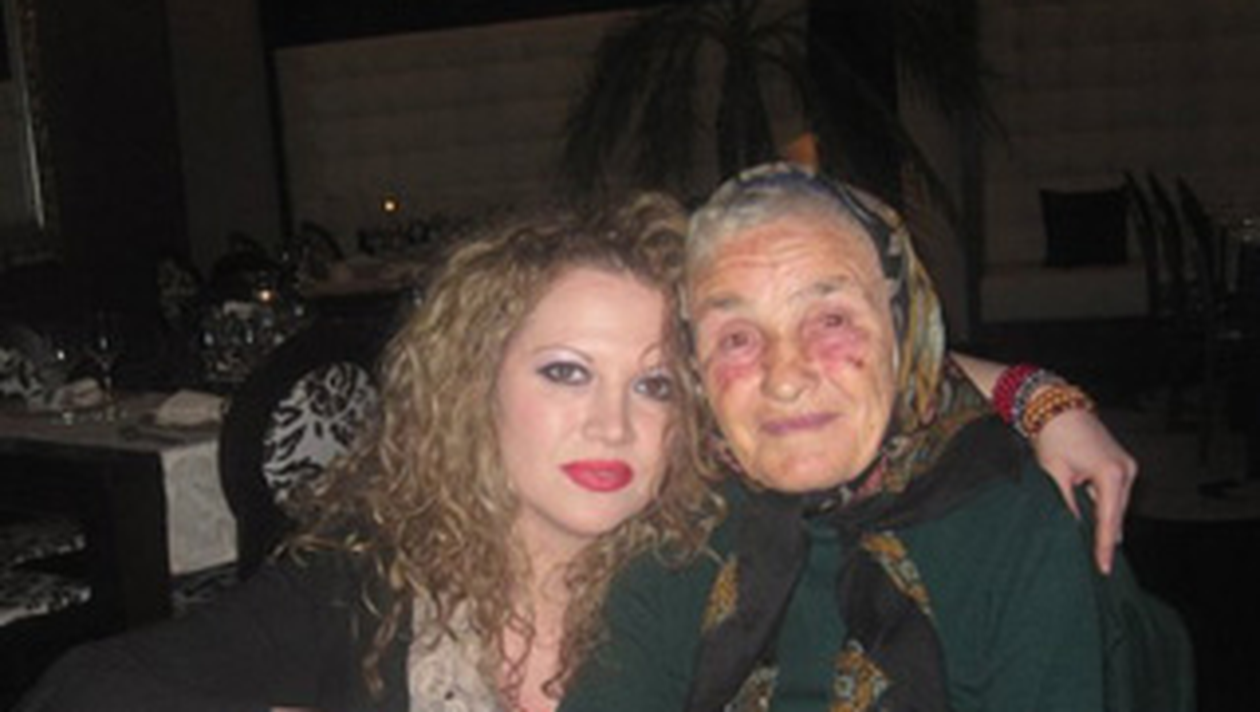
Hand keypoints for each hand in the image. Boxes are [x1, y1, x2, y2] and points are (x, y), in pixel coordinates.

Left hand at [1031, 407, 1137, 573]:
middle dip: (1108, 539)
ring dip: (1107, 524)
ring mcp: (1126, 466)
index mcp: (1111, 473)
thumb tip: (1072, 530)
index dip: (1104, 547)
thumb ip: (1066, 505)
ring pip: (1117, 506)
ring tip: (1099, 552)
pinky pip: (1115, 494)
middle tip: (1100, 566)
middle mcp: (1125, 470)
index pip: (1108, 520)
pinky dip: (1105, 508)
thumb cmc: (1052, 437)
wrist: (1055, 406)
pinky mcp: (1121, 464)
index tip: (1104, 568)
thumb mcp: (1054, 475)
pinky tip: (1097, 525)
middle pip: (1116, 515)